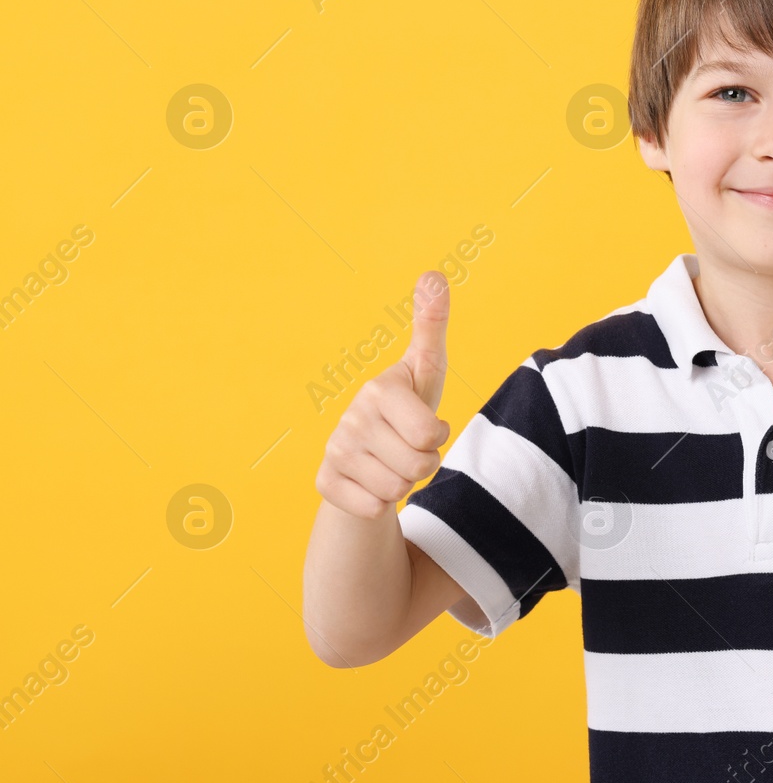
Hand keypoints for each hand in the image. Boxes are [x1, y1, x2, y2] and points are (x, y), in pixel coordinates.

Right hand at [315, 271, 452, 518]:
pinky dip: (380, 503)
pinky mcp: (324, 482)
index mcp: (378, 389)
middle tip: (409, 448)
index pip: (431, 435)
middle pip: (419, 466)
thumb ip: (432, 324)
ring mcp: (334, 451)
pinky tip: (372, 482)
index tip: (424, 425)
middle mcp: (350, 417)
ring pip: (398, 490)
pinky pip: (374, 509)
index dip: (437, 437)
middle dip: (424, 464)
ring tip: (392, 463)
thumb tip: (434, 274)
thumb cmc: (408, 409)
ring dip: (404, 484)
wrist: (370, 456)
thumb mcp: (426, 369)